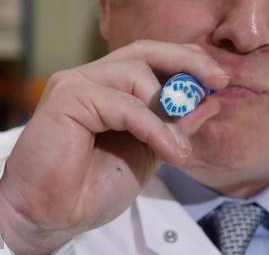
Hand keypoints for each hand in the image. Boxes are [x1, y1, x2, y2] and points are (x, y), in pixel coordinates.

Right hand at [0, 40, 227, 253]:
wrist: (49, 217)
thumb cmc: (92, 186)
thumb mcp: (149, 152)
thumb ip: (175, 125)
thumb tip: (209, 101)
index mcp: (111, 86)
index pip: (153, 57)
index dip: (188, 61)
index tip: (220, 79)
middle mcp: (92, 77)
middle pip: (146, 51)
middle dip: (188, 61)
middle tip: (218, 79)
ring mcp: (77, 83)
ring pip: (137, 73)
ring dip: (169, 109)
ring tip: (181, 148)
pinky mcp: (66, 98)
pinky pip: (124, 104)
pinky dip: (153, 126)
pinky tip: (170, 151)